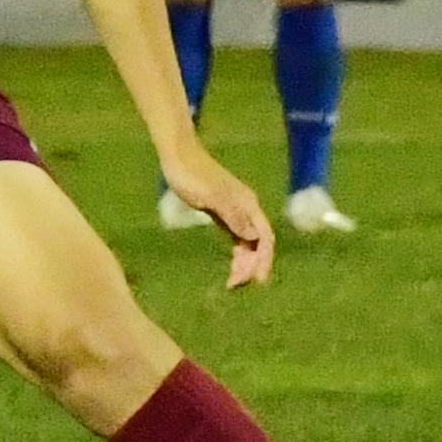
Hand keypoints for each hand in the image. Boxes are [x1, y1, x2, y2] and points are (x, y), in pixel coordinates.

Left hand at [161, 143, 274, 289]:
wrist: (177, 155)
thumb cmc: (190, 174)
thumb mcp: (209, 197)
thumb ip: (232, 215)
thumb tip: (254, 237)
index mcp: (247, 204)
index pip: (264, 238)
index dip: (263, 260)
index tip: (256, 281)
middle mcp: (246, 209)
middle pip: (258, 243)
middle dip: (251, 266)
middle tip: (235, 286)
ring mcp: (235, 211)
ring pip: (248, 243)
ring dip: (244, 263)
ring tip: (232, 283)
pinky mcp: (223, 213)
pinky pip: (237, 238)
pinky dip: (237, 254)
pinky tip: (232, 267)